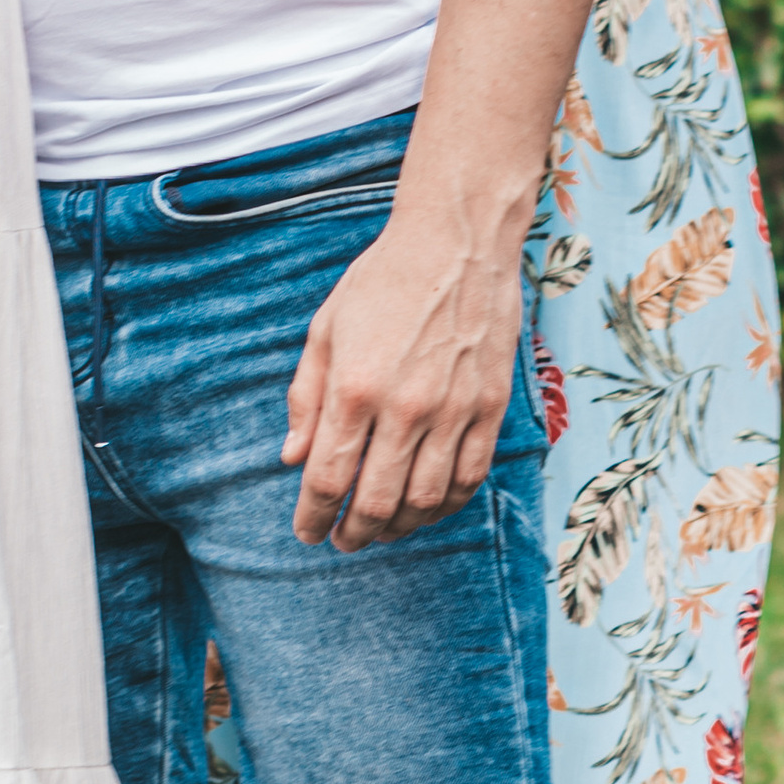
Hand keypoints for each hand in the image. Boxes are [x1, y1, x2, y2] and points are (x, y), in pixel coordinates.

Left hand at [281, 213, 526, 550]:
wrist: (455, 242)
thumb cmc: (382, 281)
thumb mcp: (326, 329)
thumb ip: (307, 397)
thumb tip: (292, 458)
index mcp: (355, 386)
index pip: (328, 478)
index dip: (312, 516)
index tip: (307, 531)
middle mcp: (406, 407)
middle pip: (376, 503)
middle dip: (353, 533)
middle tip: (341, 540)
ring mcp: (454, 411)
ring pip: (425, 502)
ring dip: (397, 527)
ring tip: (379, 530)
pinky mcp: (490, 409)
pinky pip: (468, 479)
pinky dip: (445, 507)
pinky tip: (425, 508)